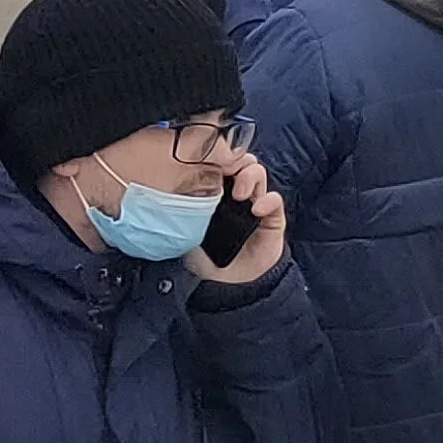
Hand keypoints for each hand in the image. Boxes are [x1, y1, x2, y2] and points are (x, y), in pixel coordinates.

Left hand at [189, 154, 287, 287]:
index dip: (215, 156)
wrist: (225, 286)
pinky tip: (257, 210)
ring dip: (250, 177)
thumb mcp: (186, 228)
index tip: (207, 160)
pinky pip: (275, 200)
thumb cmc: (202, 258)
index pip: (218, 162)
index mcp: (213, 192)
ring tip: (240, 195)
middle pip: (240, 161)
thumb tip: (167, 186)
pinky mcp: (272, 219)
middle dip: (234, 160)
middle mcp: (235, 194)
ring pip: (257, 173)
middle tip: (225, 173)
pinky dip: (268, 201)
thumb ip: (182, 209)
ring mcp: (255, 204)